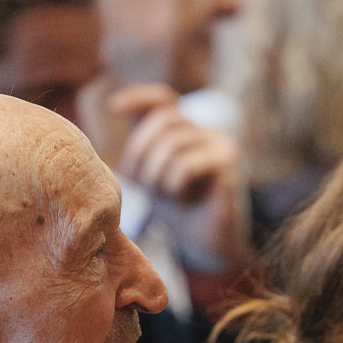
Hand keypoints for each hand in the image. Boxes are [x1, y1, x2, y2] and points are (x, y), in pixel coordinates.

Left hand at [108, 84, 252, 273]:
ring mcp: (221, 145)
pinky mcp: (228, 165)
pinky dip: (174, 185)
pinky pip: (186, 165)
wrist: (206, 244)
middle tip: (140, 184)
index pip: (163, 98)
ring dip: (156, 175)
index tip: (113, 107)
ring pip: (172, 143)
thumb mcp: (151, 172)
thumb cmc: (176, 210)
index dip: (138, 97)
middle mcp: (208, 130)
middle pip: (162, 120)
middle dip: (140, 152)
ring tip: (164, 196)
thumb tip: (116, 105)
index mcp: (187, 129)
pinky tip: (183, 199)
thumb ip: (142, 143)